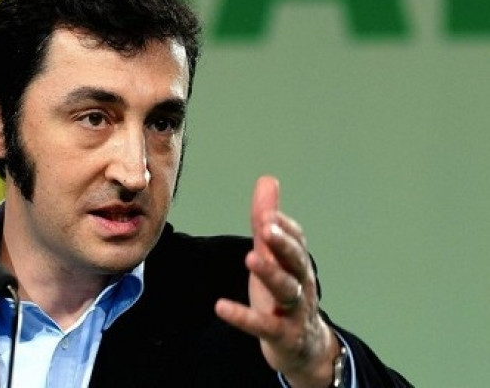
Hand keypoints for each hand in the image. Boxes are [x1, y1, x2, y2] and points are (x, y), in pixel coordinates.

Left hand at [214, 176, 338, 386]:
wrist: (305, 346)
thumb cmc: (285, 294)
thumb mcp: (274, 255)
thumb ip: (267, 220)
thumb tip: (267, 179)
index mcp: (298, 263)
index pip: (296, 240)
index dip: (284, 227)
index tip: (268, 212)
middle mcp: (301, 283)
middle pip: (296, 261)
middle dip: (283, 244)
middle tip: (266, 227)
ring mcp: (294, 311)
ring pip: (287, 290)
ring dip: (270, 273)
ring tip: (251, 258)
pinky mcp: (282, 335)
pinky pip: (263, 326)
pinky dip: (243, 317)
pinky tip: (221, 306)